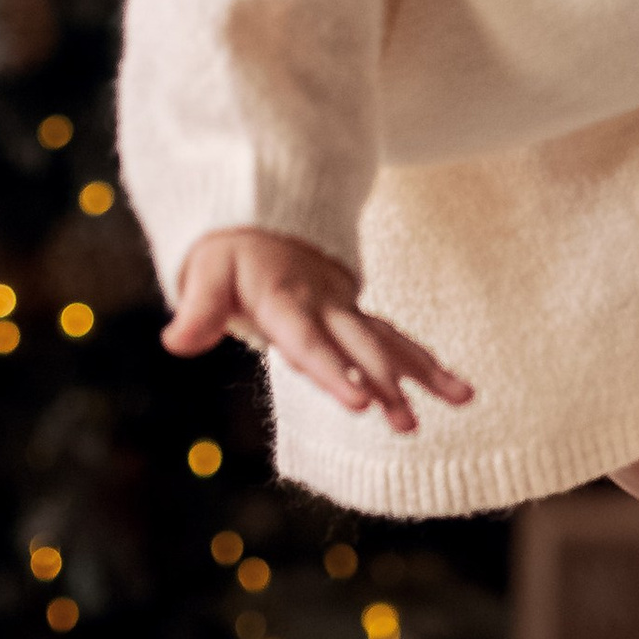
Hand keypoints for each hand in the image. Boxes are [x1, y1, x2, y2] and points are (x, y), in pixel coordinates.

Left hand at [163, 228, 472, 434]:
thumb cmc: (230, 251)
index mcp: (284, 299)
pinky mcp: (356, 314)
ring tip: (464, 399)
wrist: (263, 214)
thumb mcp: (205, 273)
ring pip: (390, 340)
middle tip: (407, 424)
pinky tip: (455, 388)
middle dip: (386, 383)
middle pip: (360, 346)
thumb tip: (175, 342)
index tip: (361, 403)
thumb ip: (198, 310)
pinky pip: (395, 338)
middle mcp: (323, 305)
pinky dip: (424, 361)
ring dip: (424, 372)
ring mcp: (345, 308)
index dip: (334, 372)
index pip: (309, 342)